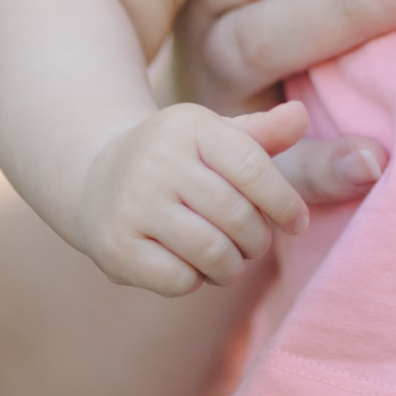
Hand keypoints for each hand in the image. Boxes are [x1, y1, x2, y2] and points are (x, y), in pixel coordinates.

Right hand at [76, 99, 309, 295]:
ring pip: (211, 252)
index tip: (298, 224)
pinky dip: (196, 280)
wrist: (95, 178)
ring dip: (232, 265)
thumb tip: (301, 115)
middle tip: (255, 243)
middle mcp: (156, 162)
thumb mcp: (215, 136)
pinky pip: (179, 280)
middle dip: (257, 239)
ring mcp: (132, 206)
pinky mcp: (116, 248)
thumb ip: (262, 133)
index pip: (253, 168)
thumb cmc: (177, 159)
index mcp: (189, 127)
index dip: (284, 202)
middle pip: (236, 215)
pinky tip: (192, 266)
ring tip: (231, 259)